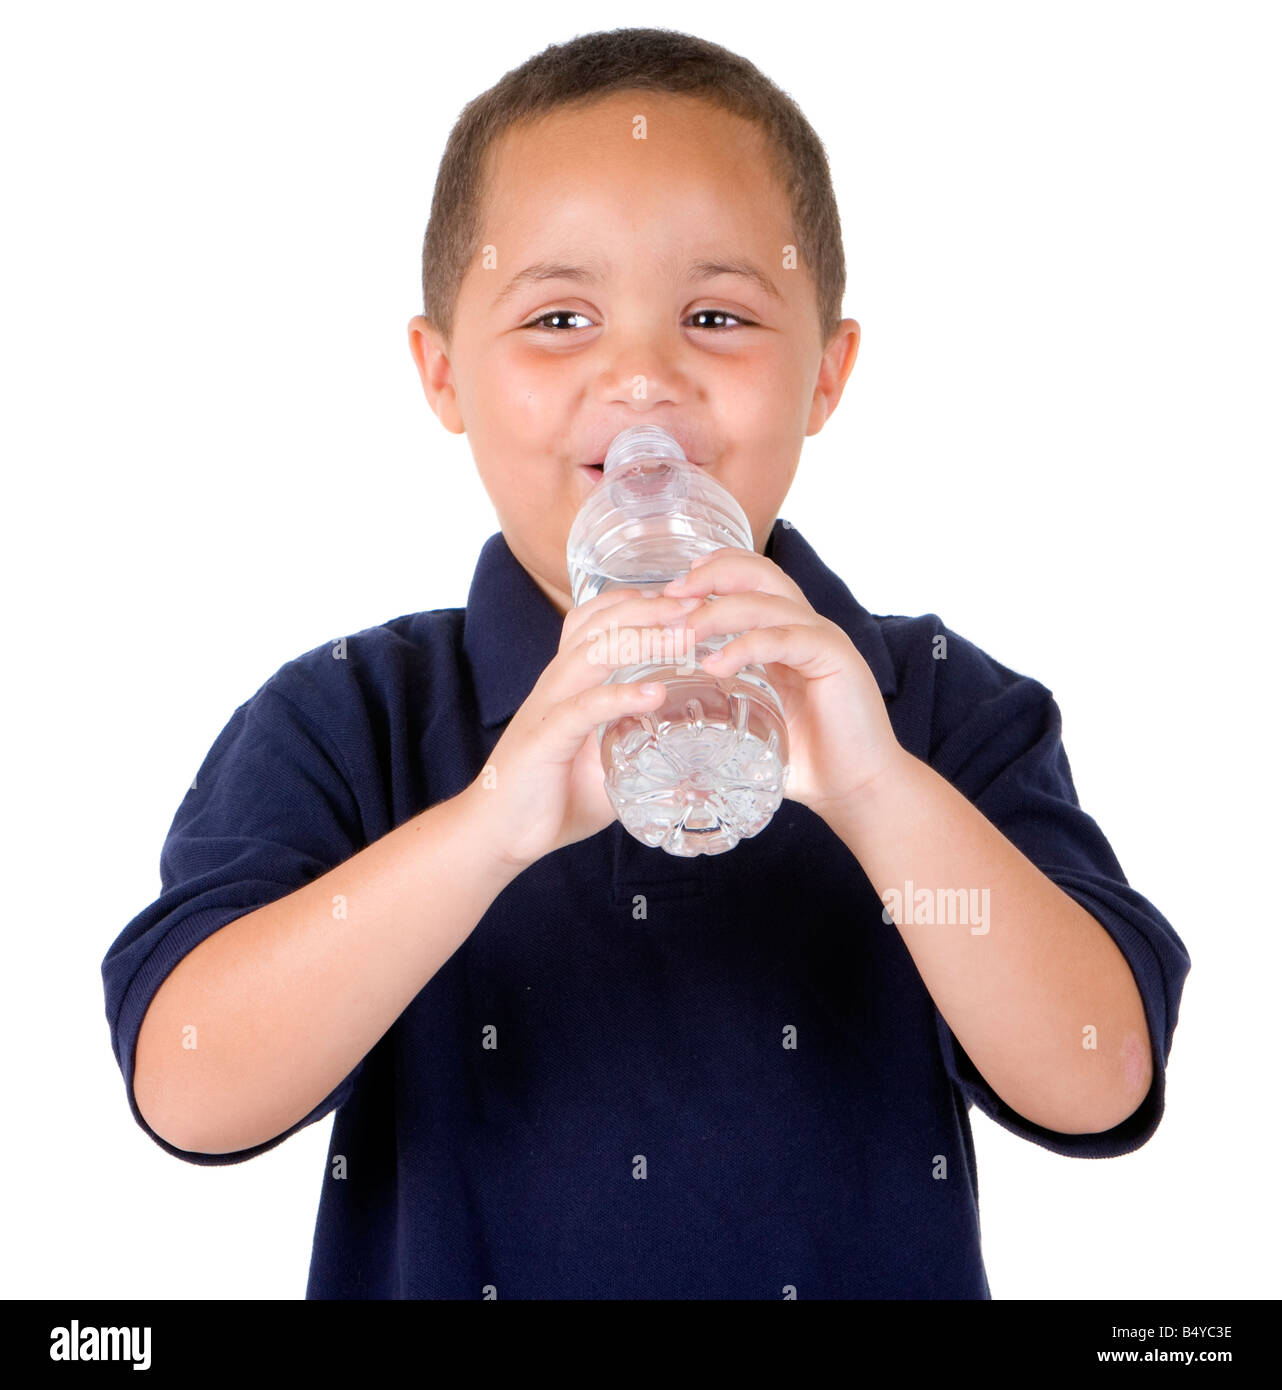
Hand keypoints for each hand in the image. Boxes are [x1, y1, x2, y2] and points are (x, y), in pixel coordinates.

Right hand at [466, 587, 701, 870]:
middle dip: (649, 609)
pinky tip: (655, 694)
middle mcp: (556, 684)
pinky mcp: (545, 738)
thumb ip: (634, 751)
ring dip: (642, 640)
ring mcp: (548, 707)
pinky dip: (621, 696)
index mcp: (567, 682)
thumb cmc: (547, 797)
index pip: (594, 621)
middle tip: (695, 605)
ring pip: (593, 653)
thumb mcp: (602, 766)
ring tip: (684, 637)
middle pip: (599, 625)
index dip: (635, 602)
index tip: (680, 599)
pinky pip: (584, 707)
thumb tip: (685, 761)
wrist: (496, 835)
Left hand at [662, 546, 904, 823]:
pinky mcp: (835, 658)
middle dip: (710, 577)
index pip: (752, 579)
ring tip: (683, 634)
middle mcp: (805, 627)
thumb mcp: (752, 722)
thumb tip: (662, 717)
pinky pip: (785, 638)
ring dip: (718, 612)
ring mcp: (822, 639)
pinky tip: (715, 665)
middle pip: (759, 575)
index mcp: (786, 633)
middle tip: (670, 595)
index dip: (713, 571)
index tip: (671, 587)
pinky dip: (747, 646)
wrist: (856, 788)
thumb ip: (718, 706)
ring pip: (766, 602)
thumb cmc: (806, 758)